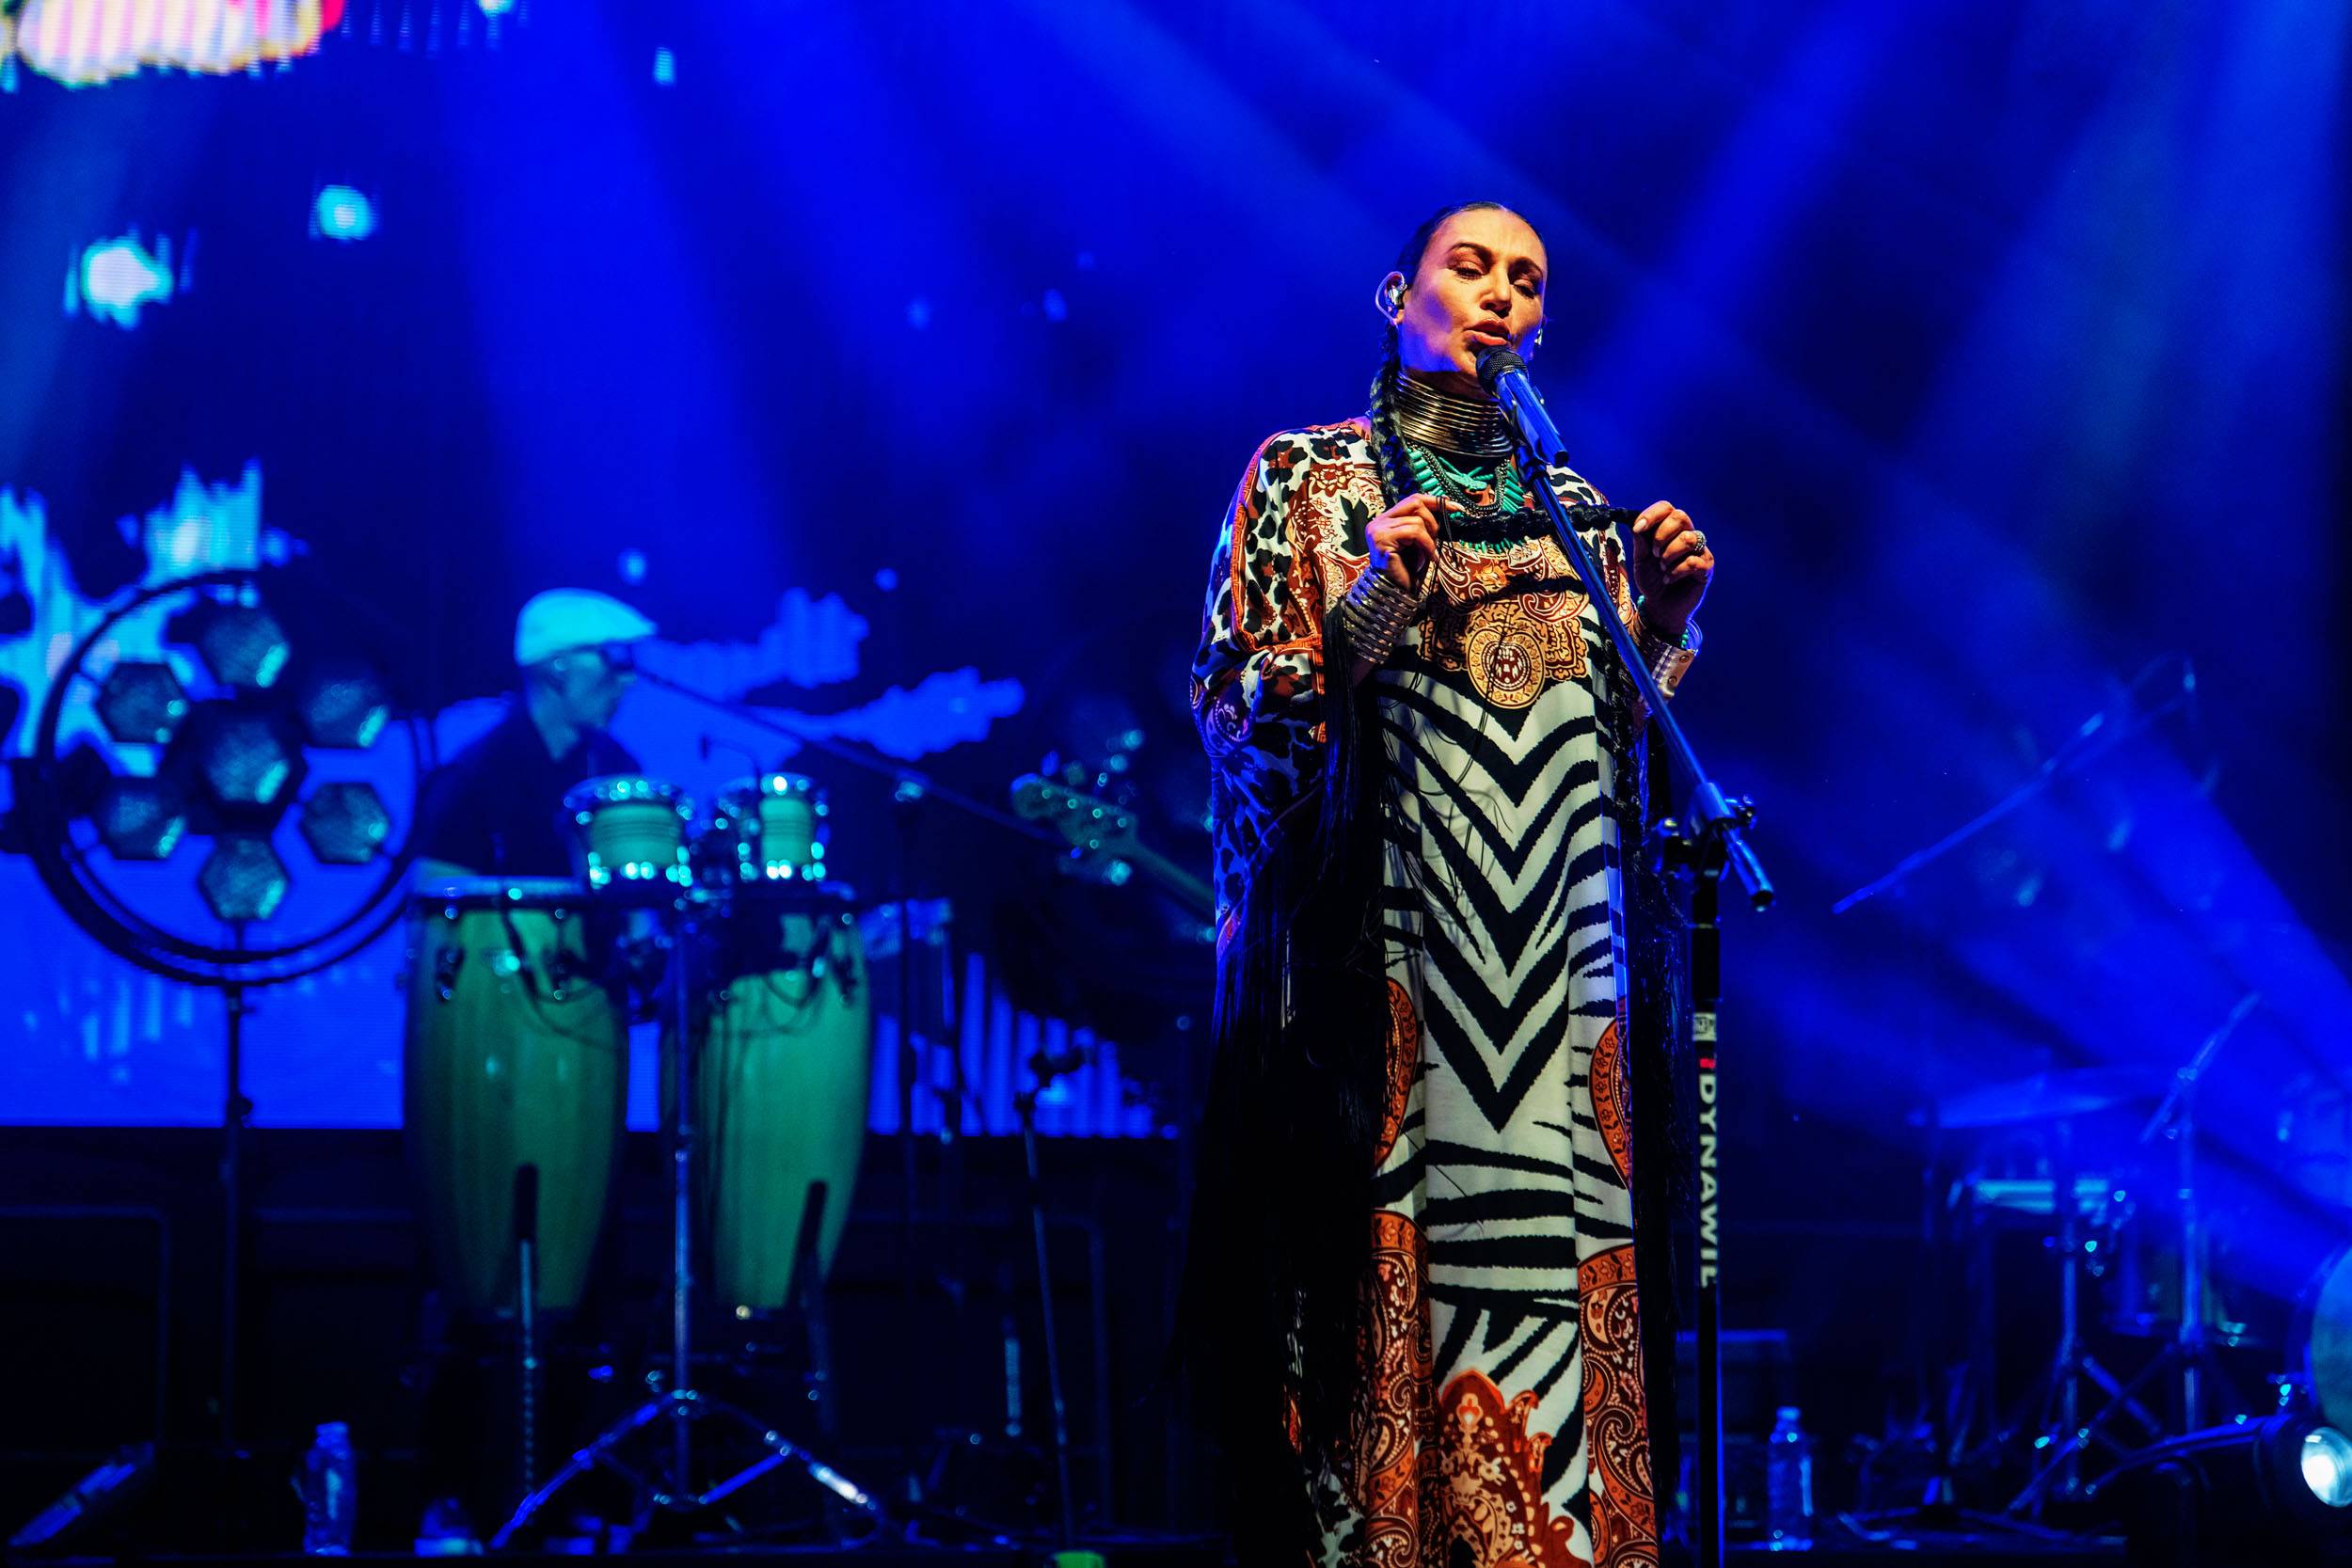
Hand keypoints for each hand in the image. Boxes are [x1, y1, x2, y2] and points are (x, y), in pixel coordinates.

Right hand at [1366, 492, 1455, 588]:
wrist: (1397, 593)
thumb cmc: (1409, 569)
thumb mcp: (1420, 541)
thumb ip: (1424, 523)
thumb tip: (1445, 503)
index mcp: (1386, 519)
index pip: (1412, 500)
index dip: (1435, 501)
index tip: (1456, 507)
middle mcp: (1378, 521)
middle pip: (1414, 503)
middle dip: (1433, 521)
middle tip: (1436, 540)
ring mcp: (1378, 530)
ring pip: (1417, 520)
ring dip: (1430, 539)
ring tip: (1430, 554)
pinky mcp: (1382, 540)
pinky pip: (1414, 532)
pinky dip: (1427, 545)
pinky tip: (1429, 558)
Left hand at [1627, 500, 1713, 633]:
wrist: (1660, 606)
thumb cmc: (1652, 580)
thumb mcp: (1640, 560)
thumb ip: (1640, 542)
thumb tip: (1636, 524)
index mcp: (1669, 529)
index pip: (1666, 508)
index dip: (1652, 514)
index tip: (1638, 528)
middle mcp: (1686, 535)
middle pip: (1681, 516)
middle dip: (1662, 534)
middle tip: (1653, 553)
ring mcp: (1699, 550)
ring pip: (1688, 538)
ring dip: (1669, 554)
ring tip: (1662, 568)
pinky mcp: (1706, 567)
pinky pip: (1694, 561)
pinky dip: (1677, 571)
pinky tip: (1669, 579)